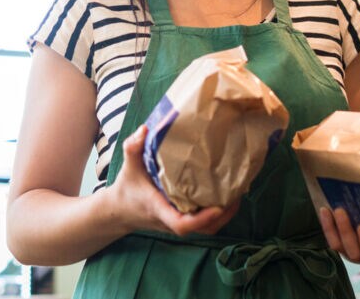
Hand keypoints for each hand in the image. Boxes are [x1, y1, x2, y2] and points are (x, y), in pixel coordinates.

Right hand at [107, 125, 240, 236]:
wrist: (120, 211)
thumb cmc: (127, 188)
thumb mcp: (128, 166)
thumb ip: (133, 148)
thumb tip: (145, 129)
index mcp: (160, 209)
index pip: (182, 224)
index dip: (202, 218)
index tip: (218, 207)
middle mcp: (172, 221)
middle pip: (204, 229)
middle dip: (224, 215)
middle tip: (239, 191)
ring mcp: (179, 223)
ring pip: (208, 229)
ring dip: (226, 215)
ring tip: (238, 192)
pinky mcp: (183, 220)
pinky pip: (206, 224)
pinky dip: (219, 214)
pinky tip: (227, 195)